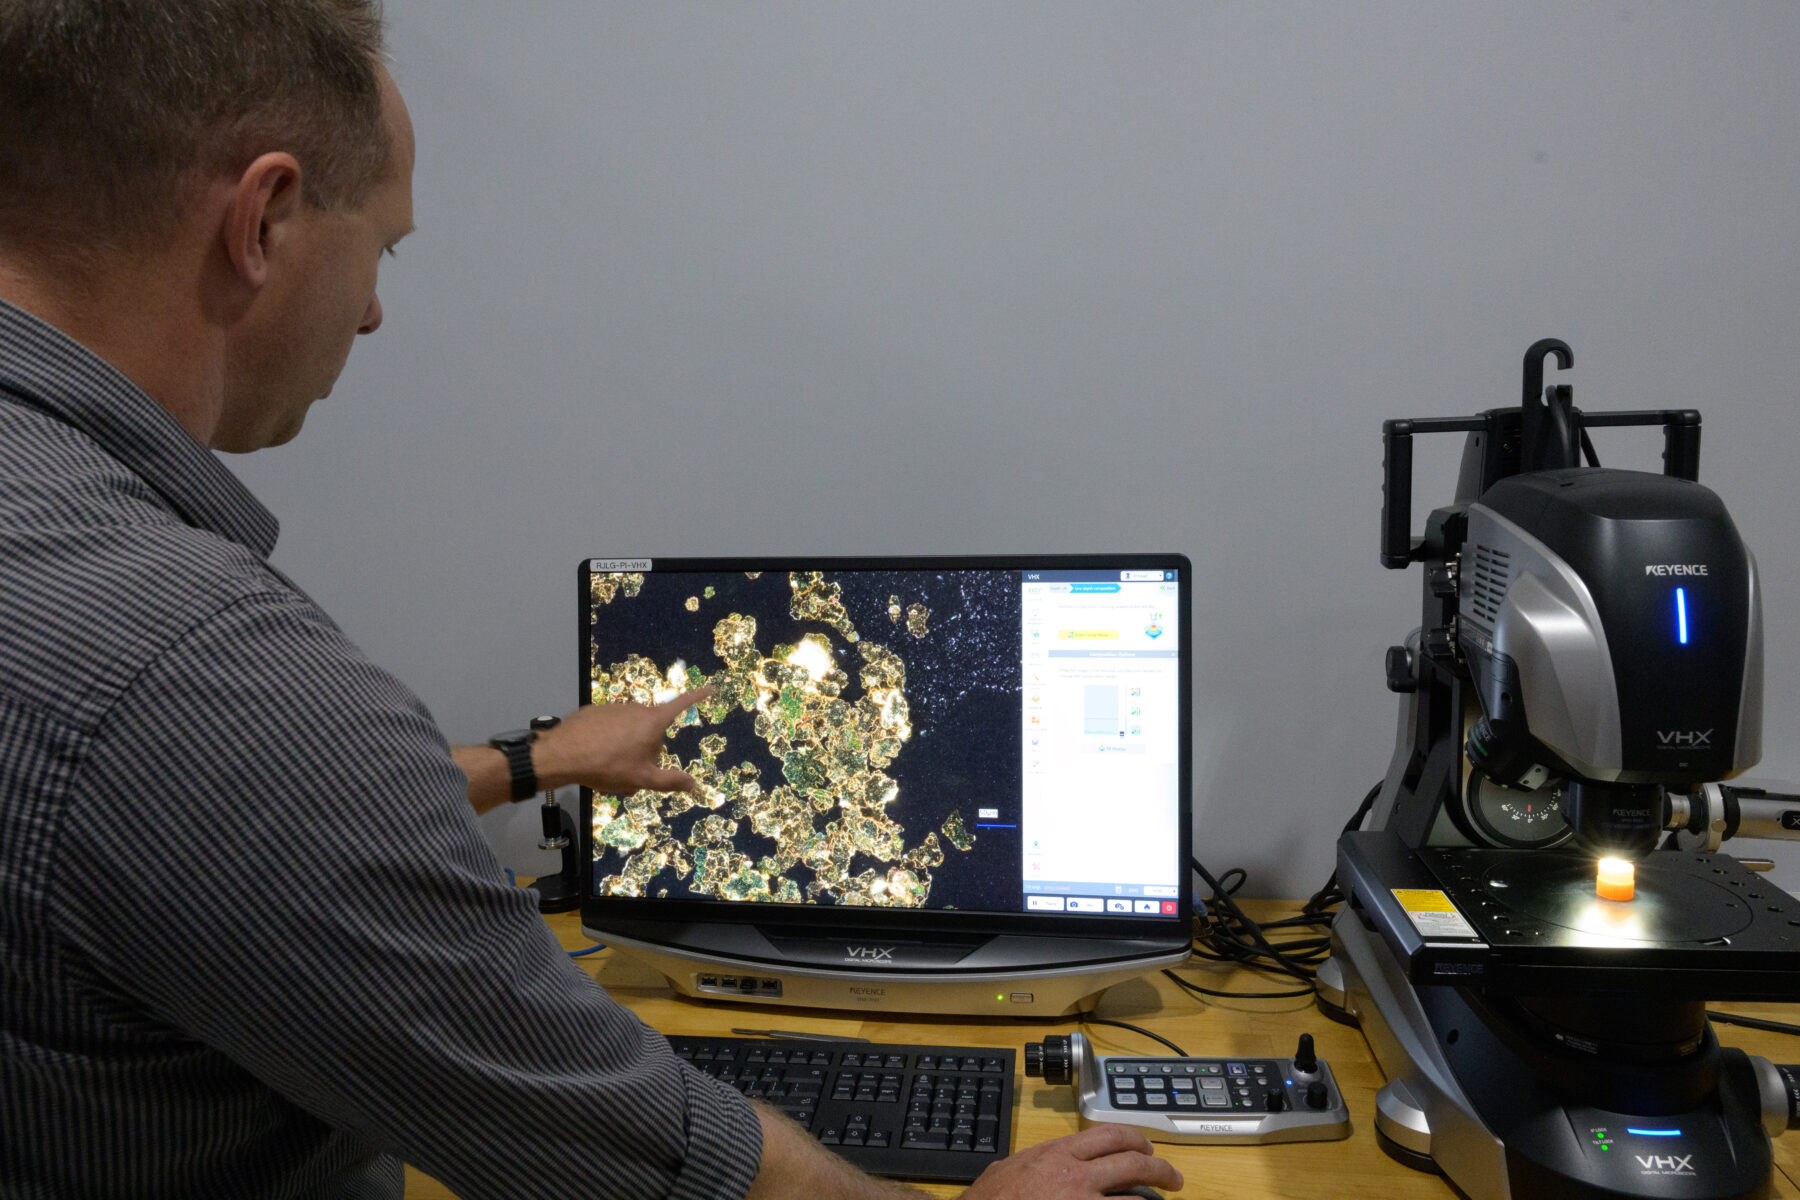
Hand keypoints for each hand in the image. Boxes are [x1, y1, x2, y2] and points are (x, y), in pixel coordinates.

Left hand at [532, 686, 712, 795]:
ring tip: (609, 768)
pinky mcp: (595, 711)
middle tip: (632, 772)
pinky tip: (595, 755)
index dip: (697, 697)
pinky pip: (609, 727)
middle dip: (646, 750)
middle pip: (651, 730)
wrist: (563, 755)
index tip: (710, 687)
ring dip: (626, 747)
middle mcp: (636, 709)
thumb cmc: (607, 766)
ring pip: (629, 730)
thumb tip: (693, 784)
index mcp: (652, 722)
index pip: (681, 705)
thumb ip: (669, 781)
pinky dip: (607, 740)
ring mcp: (614, 708)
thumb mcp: (642, 779)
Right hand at [960, 1125, 1182, 1198]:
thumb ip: (1038, 1160)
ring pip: (1135, 1199)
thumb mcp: (1011, 1167)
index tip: (1147, 1149)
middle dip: (1161, 1169)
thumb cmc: (990, 1199)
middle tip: (1174, 1178)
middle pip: (1134, 1162)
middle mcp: (1076, 1176)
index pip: (1111, 1135)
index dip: (1137, 1140)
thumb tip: (1047, 1162)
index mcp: (1059, 1153)